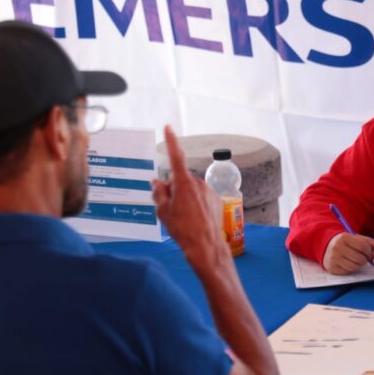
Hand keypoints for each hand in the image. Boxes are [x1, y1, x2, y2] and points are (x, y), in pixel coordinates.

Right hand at [152, 125, 223, 261]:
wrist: (205, 246)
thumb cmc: (183, 230)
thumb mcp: (163, 212)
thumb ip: (159, 193)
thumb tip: (158, 182)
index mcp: (183, 183)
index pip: (175, 157)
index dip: (171, 141)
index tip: (168, 128)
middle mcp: (198, 183)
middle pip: (180, 180)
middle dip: (174, 188)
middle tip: (170, 208)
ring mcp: (209, 191)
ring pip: (191, 189)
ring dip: (185, 198)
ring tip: (183, 218)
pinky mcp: (216, 200)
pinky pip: (201, 197)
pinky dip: (196, 204)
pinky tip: (194, 219)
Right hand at [322, 233, 373, 274]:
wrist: (326, 246)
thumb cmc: (345, 242)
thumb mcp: (355, 238)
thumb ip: (369, 242)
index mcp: (343, 237)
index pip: (363, 247)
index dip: (369, 251)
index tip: (369, 253)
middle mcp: (337, 247)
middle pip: (360, 258)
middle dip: (365, 259)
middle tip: (364, 257)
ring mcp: (334, 258)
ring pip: (355, 267)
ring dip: (359, 265)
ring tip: (357, 260)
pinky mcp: (332, 268)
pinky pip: (348, 272)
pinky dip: (352, 269)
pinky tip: (349, 263)